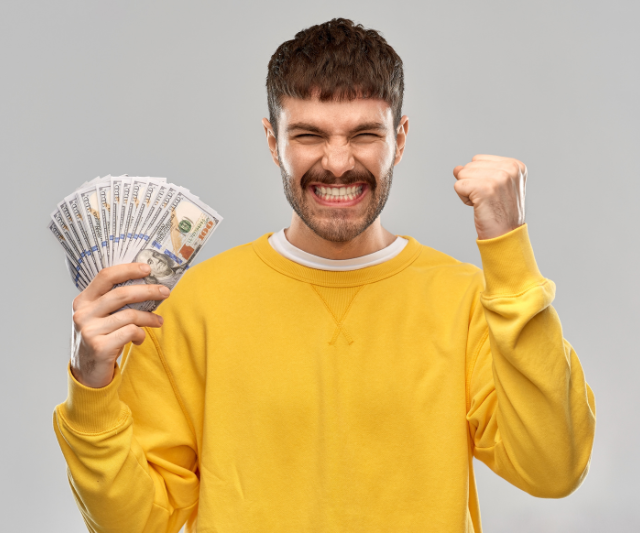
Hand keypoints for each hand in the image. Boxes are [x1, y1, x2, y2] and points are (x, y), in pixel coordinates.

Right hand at [70, 263, 169, 387]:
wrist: (87, 373)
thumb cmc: (100, 339)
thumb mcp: (100, 317)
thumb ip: (114, 302)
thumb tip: (148, 284)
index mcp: (83, 300)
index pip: (105, 276)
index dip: (128, 270)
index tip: (147, 269)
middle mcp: (83, 313)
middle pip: (121, 294)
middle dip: (148, 291)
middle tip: (165, 292)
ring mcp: (89, 331)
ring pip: (130, 315)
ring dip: (149, 317)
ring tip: (158, 322)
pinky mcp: (100, 347)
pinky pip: (130, 332)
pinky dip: (141, 334)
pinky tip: (140, 339)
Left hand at [453, 154, 526, 239]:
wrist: (506, 236)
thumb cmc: (500, 213)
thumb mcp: (495, 186)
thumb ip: (478, 172)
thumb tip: (456, 168)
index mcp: (515, 165)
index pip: (478, 160)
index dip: (479, 178)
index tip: (493, 193)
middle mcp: (509, 169)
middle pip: (469, 166)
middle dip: (472, 184)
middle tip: (488, 200)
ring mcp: (498, 178)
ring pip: (462, 174)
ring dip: (467, 191)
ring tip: (484, 203)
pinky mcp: (484, 188)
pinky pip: (458, 186)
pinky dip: (463, 198)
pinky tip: (478, 206)